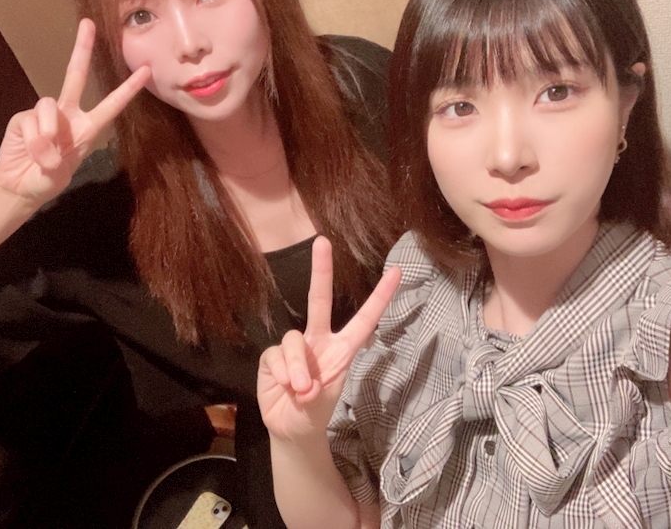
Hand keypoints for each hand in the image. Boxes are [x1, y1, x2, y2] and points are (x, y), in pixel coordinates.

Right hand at [0, 19, 150, 203]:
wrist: (20, 188)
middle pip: (74, 75)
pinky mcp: (23, 118)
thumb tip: (45, 140)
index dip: (128, 89)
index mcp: (87, 127)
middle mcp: (67, 115)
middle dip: (82, 49)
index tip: (146, 71)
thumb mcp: (60, 173)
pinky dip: (32, 140)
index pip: (111, 105)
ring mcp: (44, 115)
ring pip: (48, 106)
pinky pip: (30, 121)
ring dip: (46, 135)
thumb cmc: (47, 180)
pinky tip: (29, 152)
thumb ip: (55, 157)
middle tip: (88, 24)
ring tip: (45, 158)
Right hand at [257, 237, 400, 442]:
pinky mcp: (272, 356)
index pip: (364, 319)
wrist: (290, 429)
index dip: (380, 297)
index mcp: (341, 350)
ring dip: (298, 367)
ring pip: (294, 340)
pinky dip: (282, 373)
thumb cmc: (314, 413)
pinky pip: (276, 355)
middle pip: (320, 300)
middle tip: (322, 241)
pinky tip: (285, 387)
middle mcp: (318, 341)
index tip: (397, 272)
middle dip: (321, 270)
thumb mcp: (321, 403)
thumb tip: (299, 380)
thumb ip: (313, 390)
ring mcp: (295, 347)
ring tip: (301, 390)